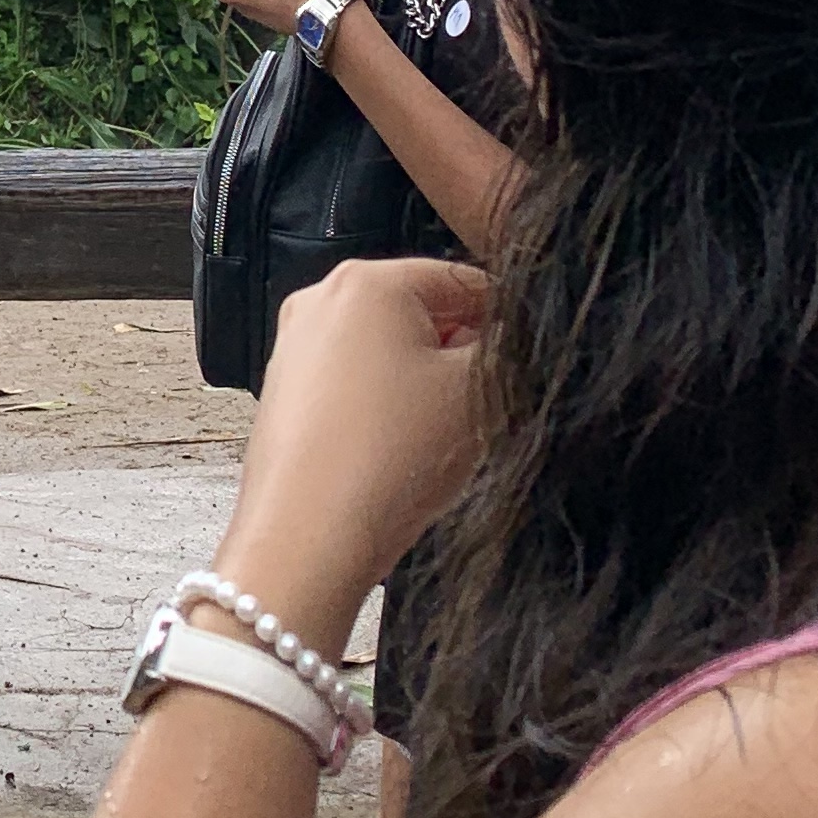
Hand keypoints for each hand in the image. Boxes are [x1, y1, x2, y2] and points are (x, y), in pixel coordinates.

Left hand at [219, 256, 490, 655]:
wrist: (308, 538)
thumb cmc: (394, 455)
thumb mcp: (479, 392)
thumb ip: (508, 347)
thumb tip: (511, 337)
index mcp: (367, 279)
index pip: (466, 279)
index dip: (510, 324)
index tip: (532, 367)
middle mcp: (320, 299)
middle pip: (424, 313)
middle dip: (464, 355)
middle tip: (487, 408)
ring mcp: (295, 346)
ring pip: (392, 352)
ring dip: (429, 386)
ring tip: (442, 438)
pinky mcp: (286, 393)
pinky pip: (358, 384)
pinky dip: (390, 407)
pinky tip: (403, 453)